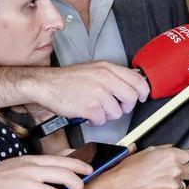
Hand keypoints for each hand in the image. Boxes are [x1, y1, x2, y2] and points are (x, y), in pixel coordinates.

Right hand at [0, 155, 93, 188]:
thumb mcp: (16, 165)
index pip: (62, 159)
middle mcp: (31, 171)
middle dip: (79, 186)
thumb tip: (56, 163)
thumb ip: (35, 165)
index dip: (79, 164)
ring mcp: (28, 185)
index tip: (89, 169)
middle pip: (67, 175)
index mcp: (30, 161)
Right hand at [28, 62, 149, 124]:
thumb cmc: (68, 79)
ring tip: (96, 108)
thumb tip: (131, 83)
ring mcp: (97, 93)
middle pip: (131, 98)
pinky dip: (96, 120)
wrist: (46, 85)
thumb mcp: (93, 69)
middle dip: (125, 106)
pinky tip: (88, 113)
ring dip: (108, 115)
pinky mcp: (89, 107)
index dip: (143, 91)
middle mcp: (104, 79)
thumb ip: (112, 75)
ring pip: (117, 112)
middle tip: (117, 106)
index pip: (137, 80)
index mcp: (107, 68)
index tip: (142, 97)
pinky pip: (102, 120)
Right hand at [93, 145, 188, 188]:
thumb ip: (164, 150)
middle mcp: (176, 170)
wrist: (119, 188)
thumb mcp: (146, 152)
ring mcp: (174, 185)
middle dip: (184, 172)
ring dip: (175, 183)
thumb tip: (173, 149)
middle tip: (171, 173)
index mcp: (171, 155)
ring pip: (184, 184)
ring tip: (160, 183)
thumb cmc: (129, 169)